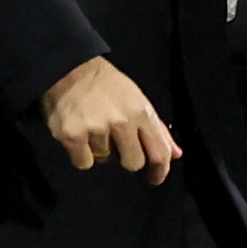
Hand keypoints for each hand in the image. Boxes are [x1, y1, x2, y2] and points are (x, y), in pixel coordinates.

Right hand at [39, 56, 181, 183]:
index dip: (160, 170)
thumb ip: (157, 129)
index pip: (159, 152)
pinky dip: (82, 155)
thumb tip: (176, 154)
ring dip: (101, 149)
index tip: (156, 178)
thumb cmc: (108, 85)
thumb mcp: (138, 100)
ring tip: (94, 127)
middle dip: (127, 158)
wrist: (70, 69)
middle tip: (118, 143)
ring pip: (105, 161)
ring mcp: (96, 130)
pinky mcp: (73, 137)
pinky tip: (81, 136)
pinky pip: (84, 163)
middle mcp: (121, 123)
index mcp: (141, 112)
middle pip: (133, 163)